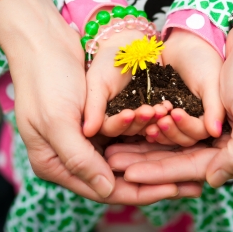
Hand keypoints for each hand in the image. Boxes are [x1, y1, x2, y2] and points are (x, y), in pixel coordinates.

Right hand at [11, 20, 198, 203]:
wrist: (43, 41)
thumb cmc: (45, 79)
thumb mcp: (57, 121)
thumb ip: (79, 158)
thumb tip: (107, 190)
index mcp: (56, 164)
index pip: (105, 189)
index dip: (141, 191)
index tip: (174, 188)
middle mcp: (73, 154)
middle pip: (120, 174)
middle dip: (155, 173)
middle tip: (189, 178)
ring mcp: (86, 137)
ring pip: (126, 149)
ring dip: (150, 140)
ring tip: (178, 133)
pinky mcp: (97, 119)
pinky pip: (125, 128)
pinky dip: (143, 124)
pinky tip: (163, 117)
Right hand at [83, 29, 169, 138]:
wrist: (129, 47)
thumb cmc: (107, 62)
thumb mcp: (97, 82)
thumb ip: (93, 107)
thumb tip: (87, 133)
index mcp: (103, 117)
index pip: (110, 128)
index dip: (120, 123)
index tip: (129, 114)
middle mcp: (120, 120)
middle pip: (130, 129)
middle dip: (141, 121)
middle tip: (150, 110)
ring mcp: (138, 115)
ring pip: (146, 125)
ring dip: (154, 119)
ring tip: (162, 109)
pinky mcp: (153, 107)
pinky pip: (159, 115)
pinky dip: (163, 112)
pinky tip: (168, 106)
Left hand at [104, 25, 232, 186]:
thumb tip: (213, 180)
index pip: (197, 169)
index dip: (162, 172)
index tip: (130, 173)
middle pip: (184, 159)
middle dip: (147, 161)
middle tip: (113, 160)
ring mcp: (222, 130)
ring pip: (179, 144)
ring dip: (148, 144)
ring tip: (118, 144)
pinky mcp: (212, 113)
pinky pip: (180, 125)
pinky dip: (159, 126)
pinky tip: (137, 125)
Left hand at [145, 28, 224, 145]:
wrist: (184, 43)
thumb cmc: (202, 59)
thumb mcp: (210, 82)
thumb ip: (214, 107)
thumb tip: (215, 132)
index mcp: (209, 116)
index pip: (199, 131)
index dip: (187, 126)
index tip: (175, 112)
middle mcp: (194, 120)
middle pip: (183, 138)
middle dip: (171, 131)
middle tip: (159, 121)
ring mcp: (177, 116)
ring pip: (168, 134)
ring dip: (158, 131)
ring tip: (147, 125)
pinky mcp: (161, 110)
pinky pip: (154, 123)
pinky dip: (148, 125)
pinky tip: (140, 124)